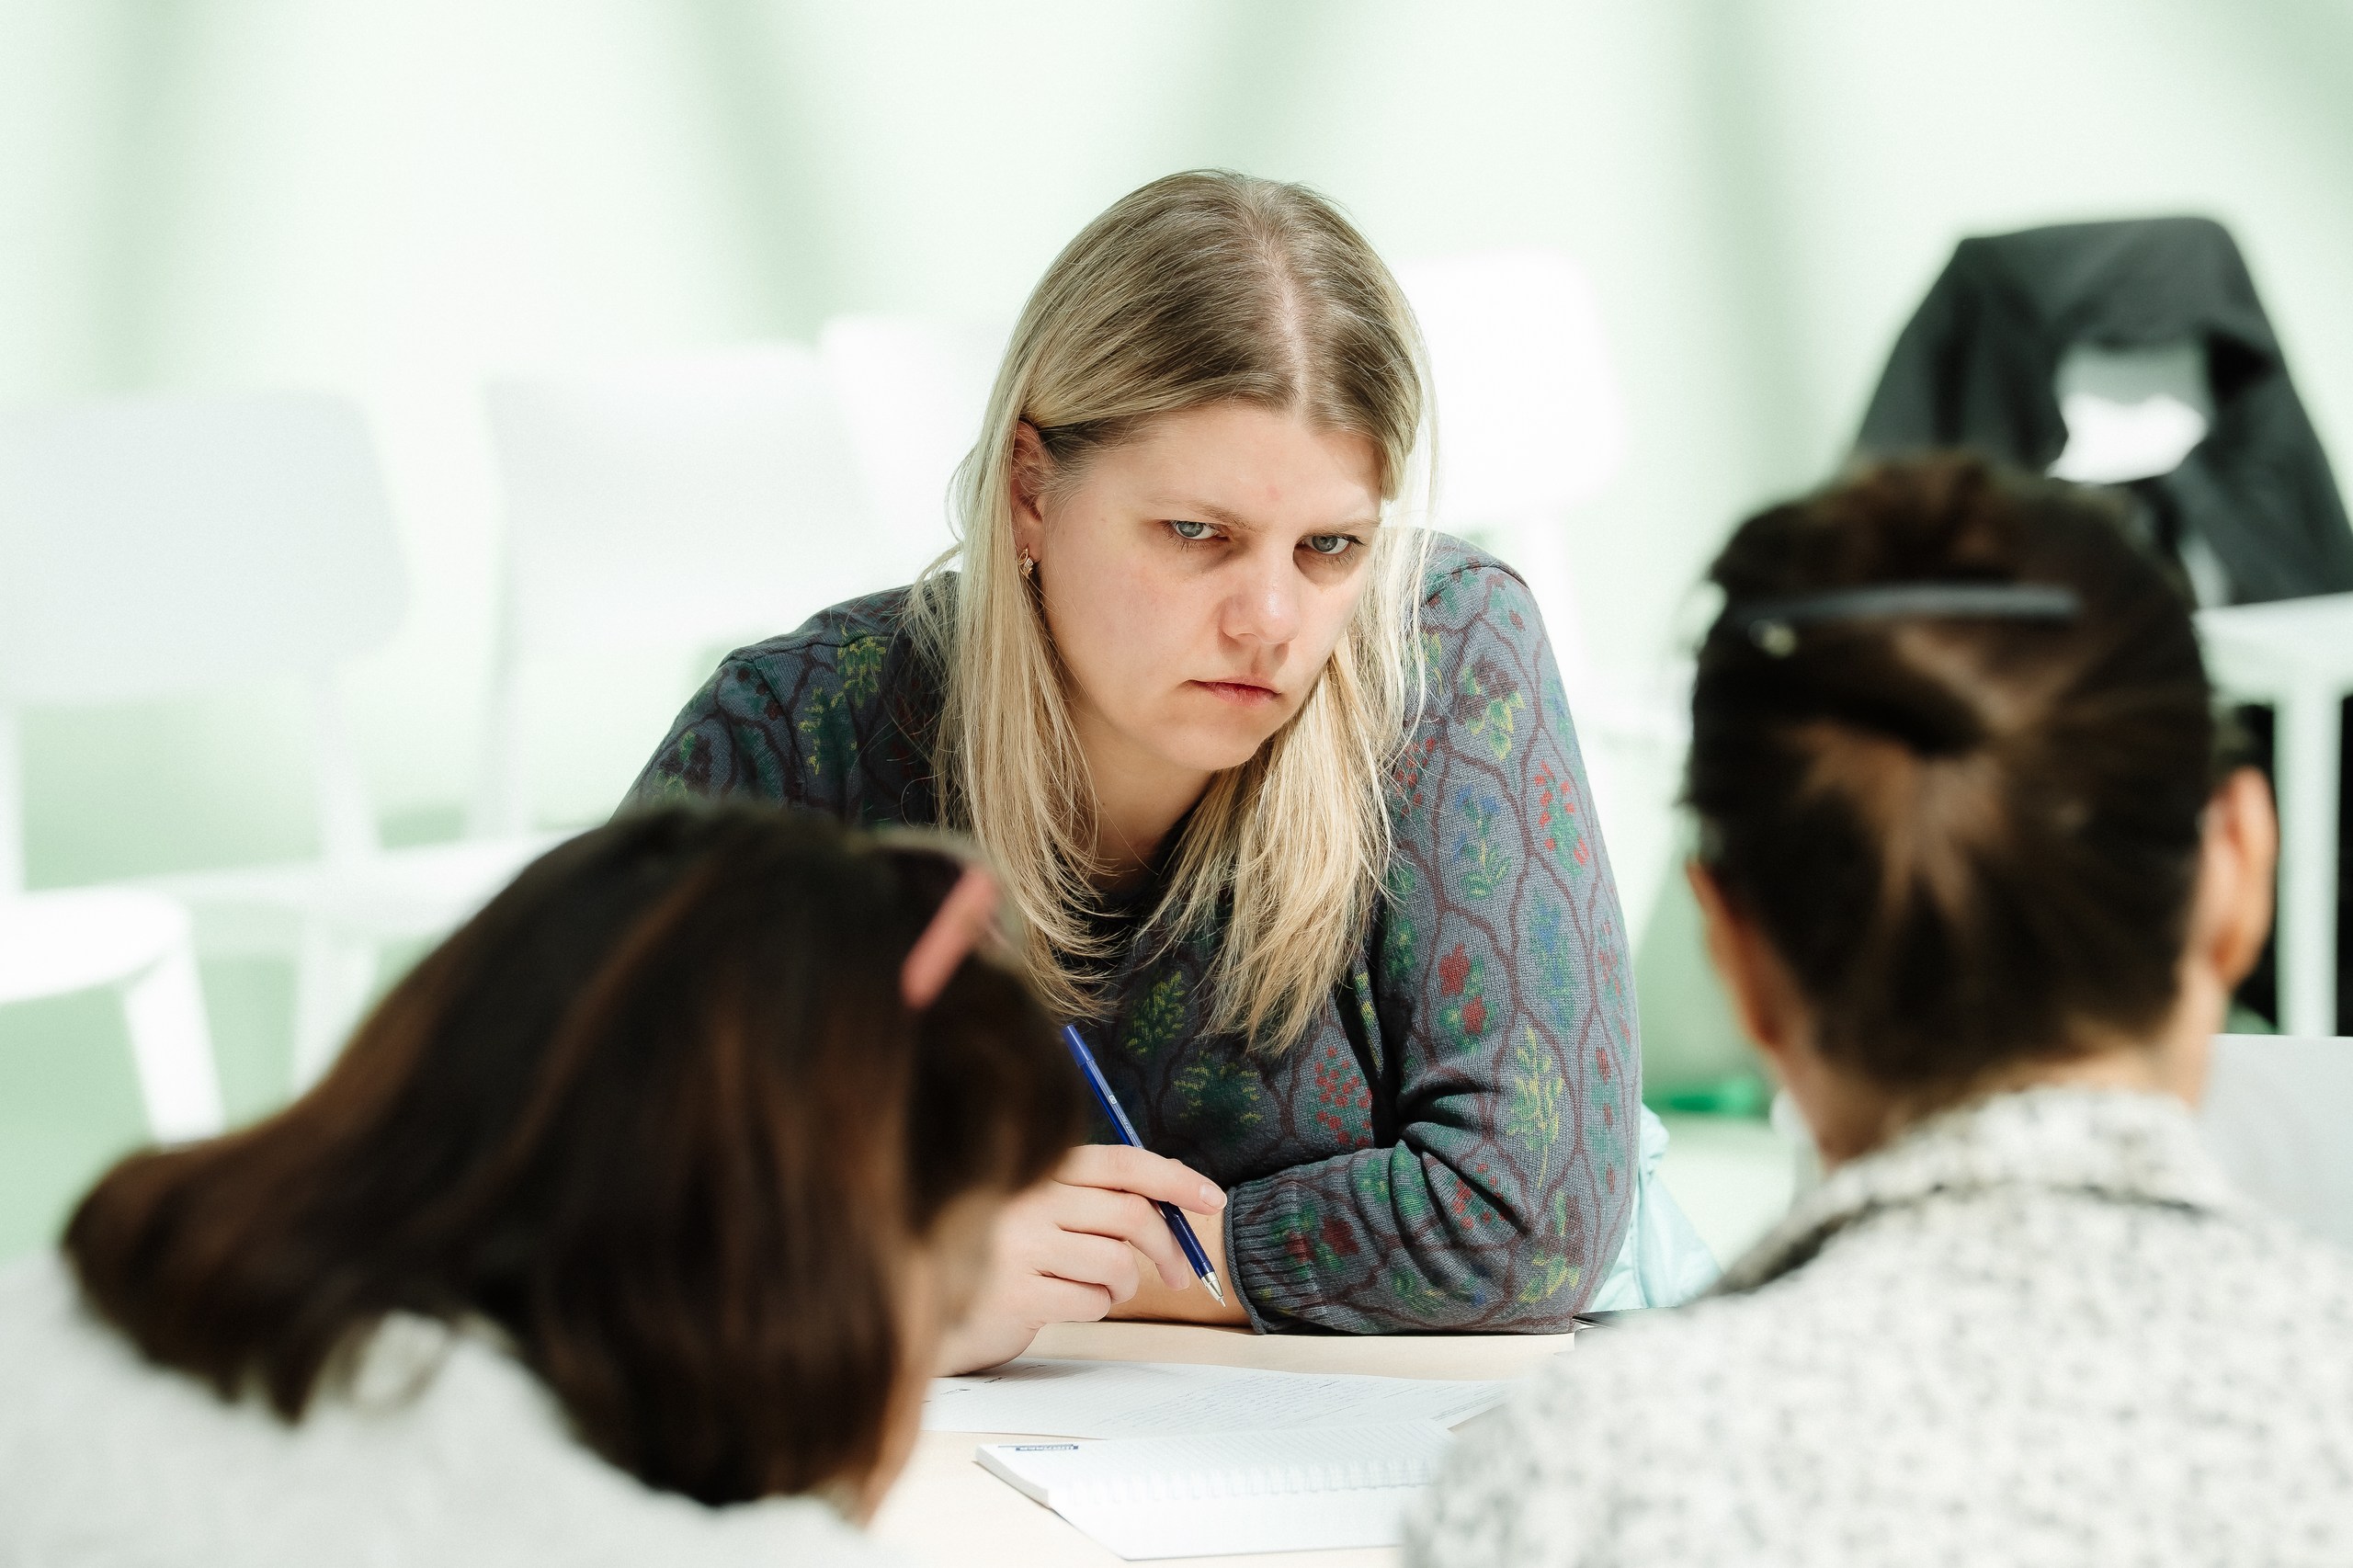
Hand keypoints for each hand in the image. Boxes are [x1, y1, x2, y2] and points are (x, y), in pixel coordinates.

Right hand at [934, 1145, 1227, 1372]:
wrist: (936, 1301)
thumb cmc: (1007, 1253)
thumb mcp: (1045, 1209)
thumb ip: (1095, 1199)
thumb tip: (1176, 1207)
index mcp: (1042, 1167)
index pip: (1124, 1162)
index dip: (1176, 1179)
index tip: (1213, 1199)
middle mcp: (1032, 1196)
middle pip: (1132, 1215)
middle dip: (1168, 1249)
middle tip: (1179, 1275)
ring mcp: (1022, 1243)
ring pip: (1117, 1264)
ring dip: (1123, 1285)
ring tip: (1098, 1287)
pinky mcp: (1019, 1292)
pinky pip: (1093, 1301)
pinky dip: (1096, 1307)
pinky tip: (1066, 1302)